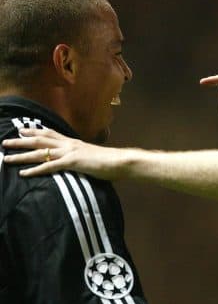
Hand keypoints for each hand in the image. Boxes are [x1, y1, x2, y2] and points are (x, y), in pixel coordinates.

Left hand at [2, 128, 124, 179]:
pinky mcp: (72, 163)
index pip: (51, 134)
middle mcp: (70, 145)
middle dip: (22, 141)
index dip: (35, 132)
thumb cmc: (111, 161)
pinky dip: (35, 169)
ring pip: (40, 152)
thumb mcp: (93, 156)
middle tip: (6, 141)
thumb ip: (84, 156)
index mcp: (75, 142)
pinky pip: (50, 166)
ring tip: (7, 157)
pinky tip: (24, 173)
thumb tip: (81, 160)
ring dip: (22, 155)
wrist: (121, 162)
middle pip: (41, 140)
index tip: (22, 130)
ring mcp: (70, 153)